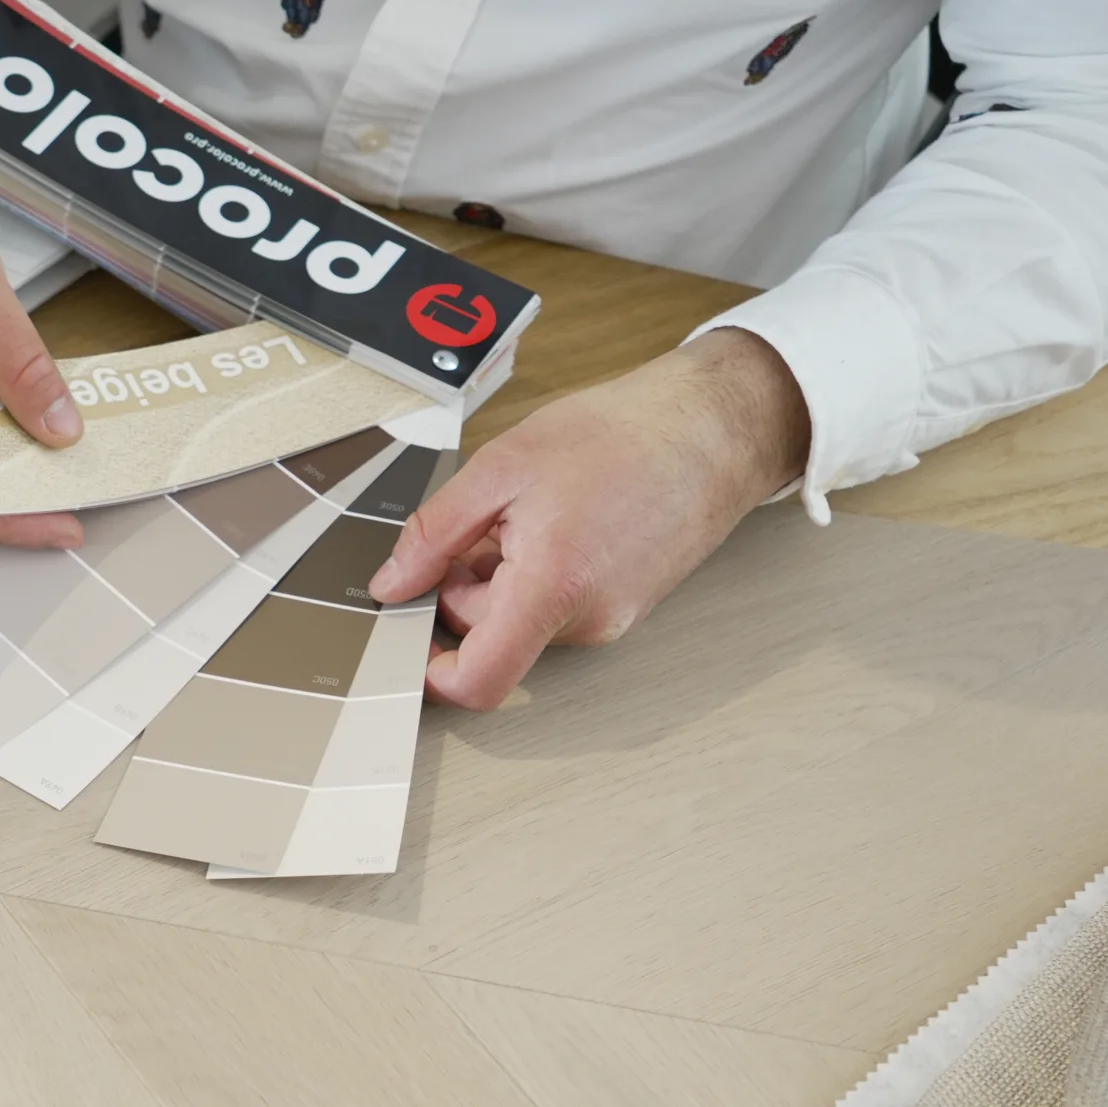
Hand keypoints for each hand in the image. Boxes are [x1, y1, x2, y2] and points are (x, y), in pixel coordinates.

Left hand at [367, 328, 811, 708]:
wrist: (716, 425)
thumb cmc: (625, 434)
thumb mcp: (503, 466)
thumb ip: (434, 534)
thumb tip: (391, 582)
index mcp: (553, 588)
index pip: (479, 681)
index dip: (430, 673)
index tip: (407, 636)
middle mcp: (588, 620)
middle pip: (490, 640)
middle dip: (460, 591)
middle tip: (471, 528)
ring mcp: (612, 619)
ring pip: (521, 622)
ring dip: (500, 578)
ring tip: (523, 513)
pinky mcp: (626, 608)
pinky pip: (556, 608)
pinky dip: (535, 574)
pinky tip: (552, 521)